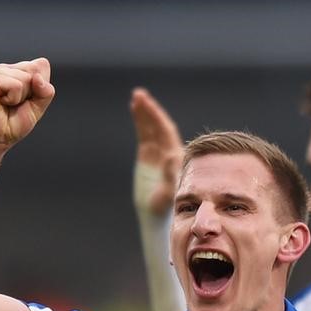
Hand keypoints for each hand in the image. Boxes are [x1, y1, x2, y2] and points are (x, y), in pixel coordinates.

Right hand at [0, 58, 55, 153]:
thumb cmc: (14, 123)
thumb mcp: (38, 107)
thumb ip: (45, 92)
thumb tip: (37, 77)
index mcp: (20, 71)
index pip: (42, 66)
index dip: (40, 88)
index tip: (27, 100)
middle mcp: (9, 68)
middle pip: (36, 70)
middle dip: (32, 92)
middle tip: (17, 103)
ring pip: (27, 78)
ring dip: (21, 97)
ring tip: (8, 104)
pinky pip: (16, 85)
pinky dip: (13, 98)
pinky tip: (2, 102)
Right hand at [130, 88, 183, 214]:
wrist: (156, 215)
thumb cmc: (165, 207)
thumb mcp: (168, 192)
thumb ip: (172, 175)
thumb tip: (173, 156)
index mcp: (175, 156)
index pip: (166, 132)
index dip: (158, 118)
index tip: (150, 106)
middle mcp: (168, 151)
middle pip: (159, 126)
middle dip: (150, 111)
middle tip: (140, 95)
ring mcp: (157, 152)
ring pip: (151, 127)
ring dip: (144, 112)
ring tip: (137, 95)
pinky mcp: (147, 156)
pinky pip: (144, 134)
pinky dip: (140, 121)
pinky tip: (135, 108)